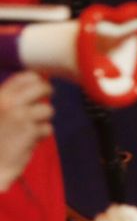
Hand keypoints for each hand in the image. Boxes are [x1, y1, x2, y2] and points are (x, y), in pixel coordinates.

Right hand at [0, 72, 52, 191]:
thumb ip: (11, 101)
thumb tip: (38, 83)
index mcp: (0, 97)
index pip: (25, 77)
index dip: (37, 81)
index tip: (40, 85)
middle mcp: (9, 104)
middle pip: (42, 88)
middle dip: (48, 92)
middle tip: (48, 97)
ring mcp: (20, 116)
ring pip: (47, 110)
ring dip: (42, 120)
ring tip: (28, 130)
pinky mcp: (30, 131)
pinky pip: (47, 128)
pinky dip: (41, 136)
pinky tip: (28, 142)